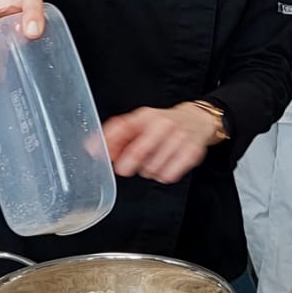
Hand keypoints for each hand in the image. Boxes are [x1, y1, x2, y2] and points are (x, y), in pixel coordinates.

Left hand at [103, 104, 219, 184]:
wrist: (197, 120)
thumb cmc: (163, 124)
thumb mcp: (140, 123)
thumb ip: (118, 136)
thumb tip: (94, 148)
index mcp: (146, 116)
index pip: (123, 128)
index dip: (108, 142)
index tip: (97, 153)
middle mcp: (163, 125)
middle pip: (138, 152)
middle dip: (127, 164)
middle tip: (125, 168)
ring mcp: (179, 138)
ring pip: (152, 168)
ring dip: (147, 171)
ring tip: (152, 162)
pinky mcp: (191, 152)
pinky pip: (168, 175)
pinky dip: (163, 176)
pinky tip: (165, 166)